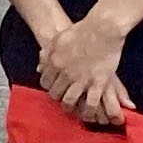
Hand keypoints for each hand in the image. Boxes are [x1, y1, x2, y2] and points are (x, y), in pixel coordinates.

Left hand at [37, 13, 128, 127]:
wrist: (102, 29)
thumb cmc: (81, 31)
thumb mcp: (59, 40)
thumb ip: (48, 54)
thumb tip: (40, 66)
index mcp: (54, 62)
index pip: (45, 82)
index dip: (49, 87)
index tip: (54, 89)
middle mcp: (66, 73)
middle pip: (56, 94)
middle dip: (58, 99)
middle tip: (63, 101)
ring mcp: (82, 79)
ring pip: (70, 101)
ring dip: (71, 108)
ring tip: (74, 111)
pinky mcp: (98, 83)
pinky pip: (91, 103)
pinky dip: (89, 110)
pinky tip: (89, 113)